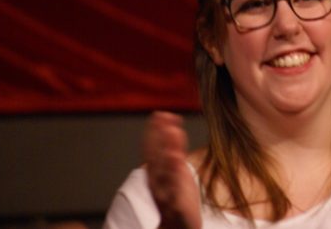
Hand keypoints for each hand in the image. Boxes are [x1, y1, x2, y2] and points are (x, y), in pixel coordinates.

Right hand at [143, 111, 201, 228]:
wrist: (178, 228)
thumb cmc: (177, 196)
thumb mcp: (175, 169)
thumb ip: (174, 147)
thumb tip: (171, 123)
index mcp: (156, 173)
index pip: (152, 149)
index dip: (154, 131)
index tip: (158, 113)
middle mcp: (157, 181)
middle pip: (155, 156)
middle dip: (157, 136)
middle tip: (161, 116)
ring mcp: (166, 192)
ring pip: (164, 170)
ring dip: (167, 149)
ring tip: (172, 132)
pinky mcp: (176, 205)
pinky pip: (174, 189)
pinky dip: (174, 175)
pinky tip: (177, 161)